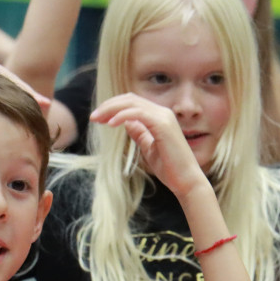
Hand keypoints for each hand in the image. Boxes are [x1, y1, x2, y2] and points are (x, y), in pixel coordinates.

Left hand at [90, 93, 204, 197]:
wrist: (186, 181)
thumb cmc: (170, 169)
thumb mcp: (149, 149)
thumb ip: (140, 134)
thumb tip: (126, 123)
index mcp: (160, 117)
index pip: (133, 103)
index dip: (114, 107)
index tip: (99, 118)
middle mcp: (163, 113)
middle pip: (130, 99)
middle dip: (108, 106)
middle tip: (93, 117)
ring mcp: (164, 118)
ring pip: (132, 103)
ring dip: (111, 109)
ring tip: (97, 119)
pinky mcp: (162, 125)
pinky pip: (137, 114)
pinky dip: (121, 116)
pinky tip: (111, 124)